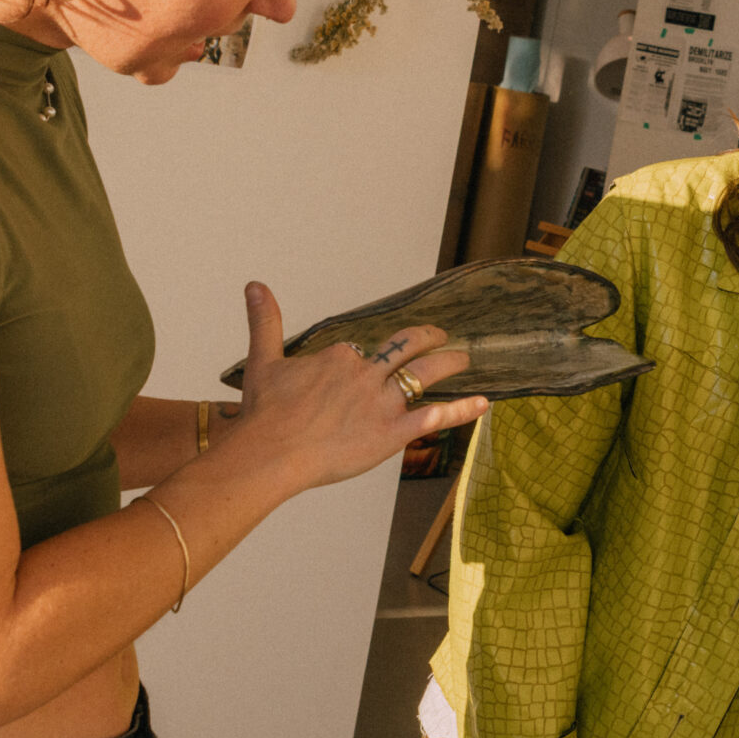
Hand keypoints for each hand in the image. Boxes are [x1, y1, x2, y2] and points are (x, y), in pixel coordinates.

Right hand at [224, 283, 488, 492]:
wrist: (270, 452)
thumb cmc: (265, 412)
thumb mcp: (263, 359)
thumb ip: (265, 321)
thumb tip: (255, 285)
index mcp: (340, 357)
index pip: (362, 351)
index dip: (366, 360)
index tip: (364, 368)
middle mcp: (366, 375)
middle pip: (406, 347)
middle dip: (427, 338)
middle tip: (441, 336)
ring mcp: (382, 403)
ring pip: (425, 374)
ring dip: (449, 363)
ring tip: (464, 359)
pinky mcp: (392, 434)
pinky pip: (434, 418)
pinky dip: (461, 410)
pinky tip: (483, 403)